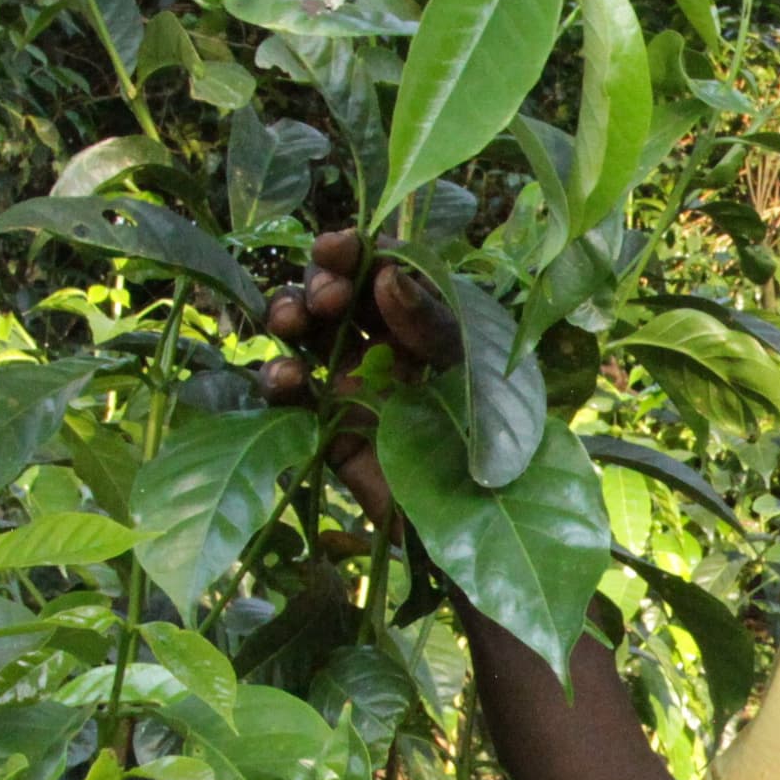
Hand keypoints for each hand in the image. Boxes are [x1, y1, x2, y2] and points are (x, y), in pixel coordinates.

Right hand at [262, 229, 459, 529]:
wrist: (488, 533)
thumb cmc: (499, 445)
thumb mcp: (476, 372)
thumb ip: (435, 323)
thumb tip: (386, 274)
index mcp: (432, 326)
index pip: (386, 270)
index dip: (361, 253)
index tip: (345, 246)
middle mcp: (392, 349)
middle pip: (339, 294)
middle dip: (323, 280)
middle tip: (328, 294)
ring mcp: (358, 388)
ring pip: (308, 335)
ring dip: (291, 315)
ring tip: (293, 321)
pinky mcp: (332, 432)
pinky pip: (294, 397)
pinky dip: (280, 380)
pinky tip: (289, 377)